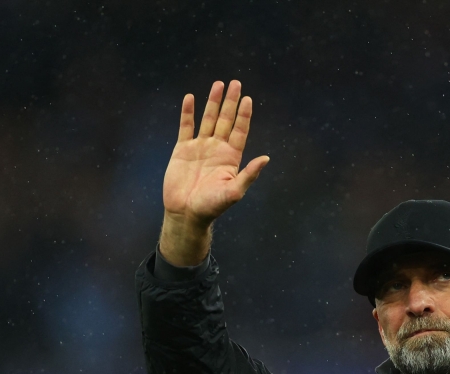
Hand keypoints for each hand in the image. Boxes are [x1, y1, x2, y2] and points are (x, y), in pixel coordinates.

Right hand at [159, 80, 269, 265]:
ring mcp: (200, 148)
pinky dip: (188, 113)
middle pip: (226, 120)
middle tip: (236, 83)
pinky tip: (191, 98)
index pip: (240, 131)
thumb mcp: (234, 192)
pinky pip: (186, 127)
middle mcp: (217, 149)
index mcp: (231, 158)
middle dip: (231, 102)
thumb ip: (249, 175)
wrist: (186, 214)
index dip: (244, 115)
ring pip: (207, 119)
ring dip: (212, 102)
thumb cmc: (212, 207)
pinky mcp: (182, 150)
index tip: (248, 99)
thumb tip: (266, 158)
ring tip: (218, 84)